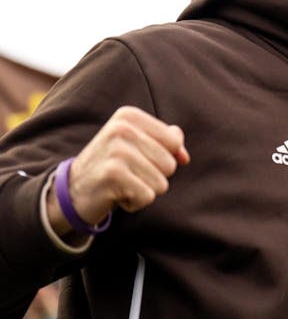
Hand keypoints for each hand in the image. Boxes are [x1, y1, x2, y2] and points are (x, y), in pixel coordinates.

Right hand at [47, 106, 189, 236]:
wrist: (72, 191)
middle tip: (127, 174)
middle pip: (170, 164)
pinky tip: (116, 195)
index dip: (164, 158)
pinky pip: (148, 197)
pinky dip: (135, 203)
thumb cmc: (113, 167)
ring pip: (161, 183)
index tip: (138, 159)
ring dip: (144, 190)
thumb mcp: (138, 146)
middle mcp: (122, 128)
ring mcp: (116, 151)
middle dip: (153, 176)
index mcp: (129, 116)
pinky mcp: (112, 175)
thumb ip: (166, 142)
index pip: (174, 143)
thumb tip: (184, 156)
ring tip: (122, 184)